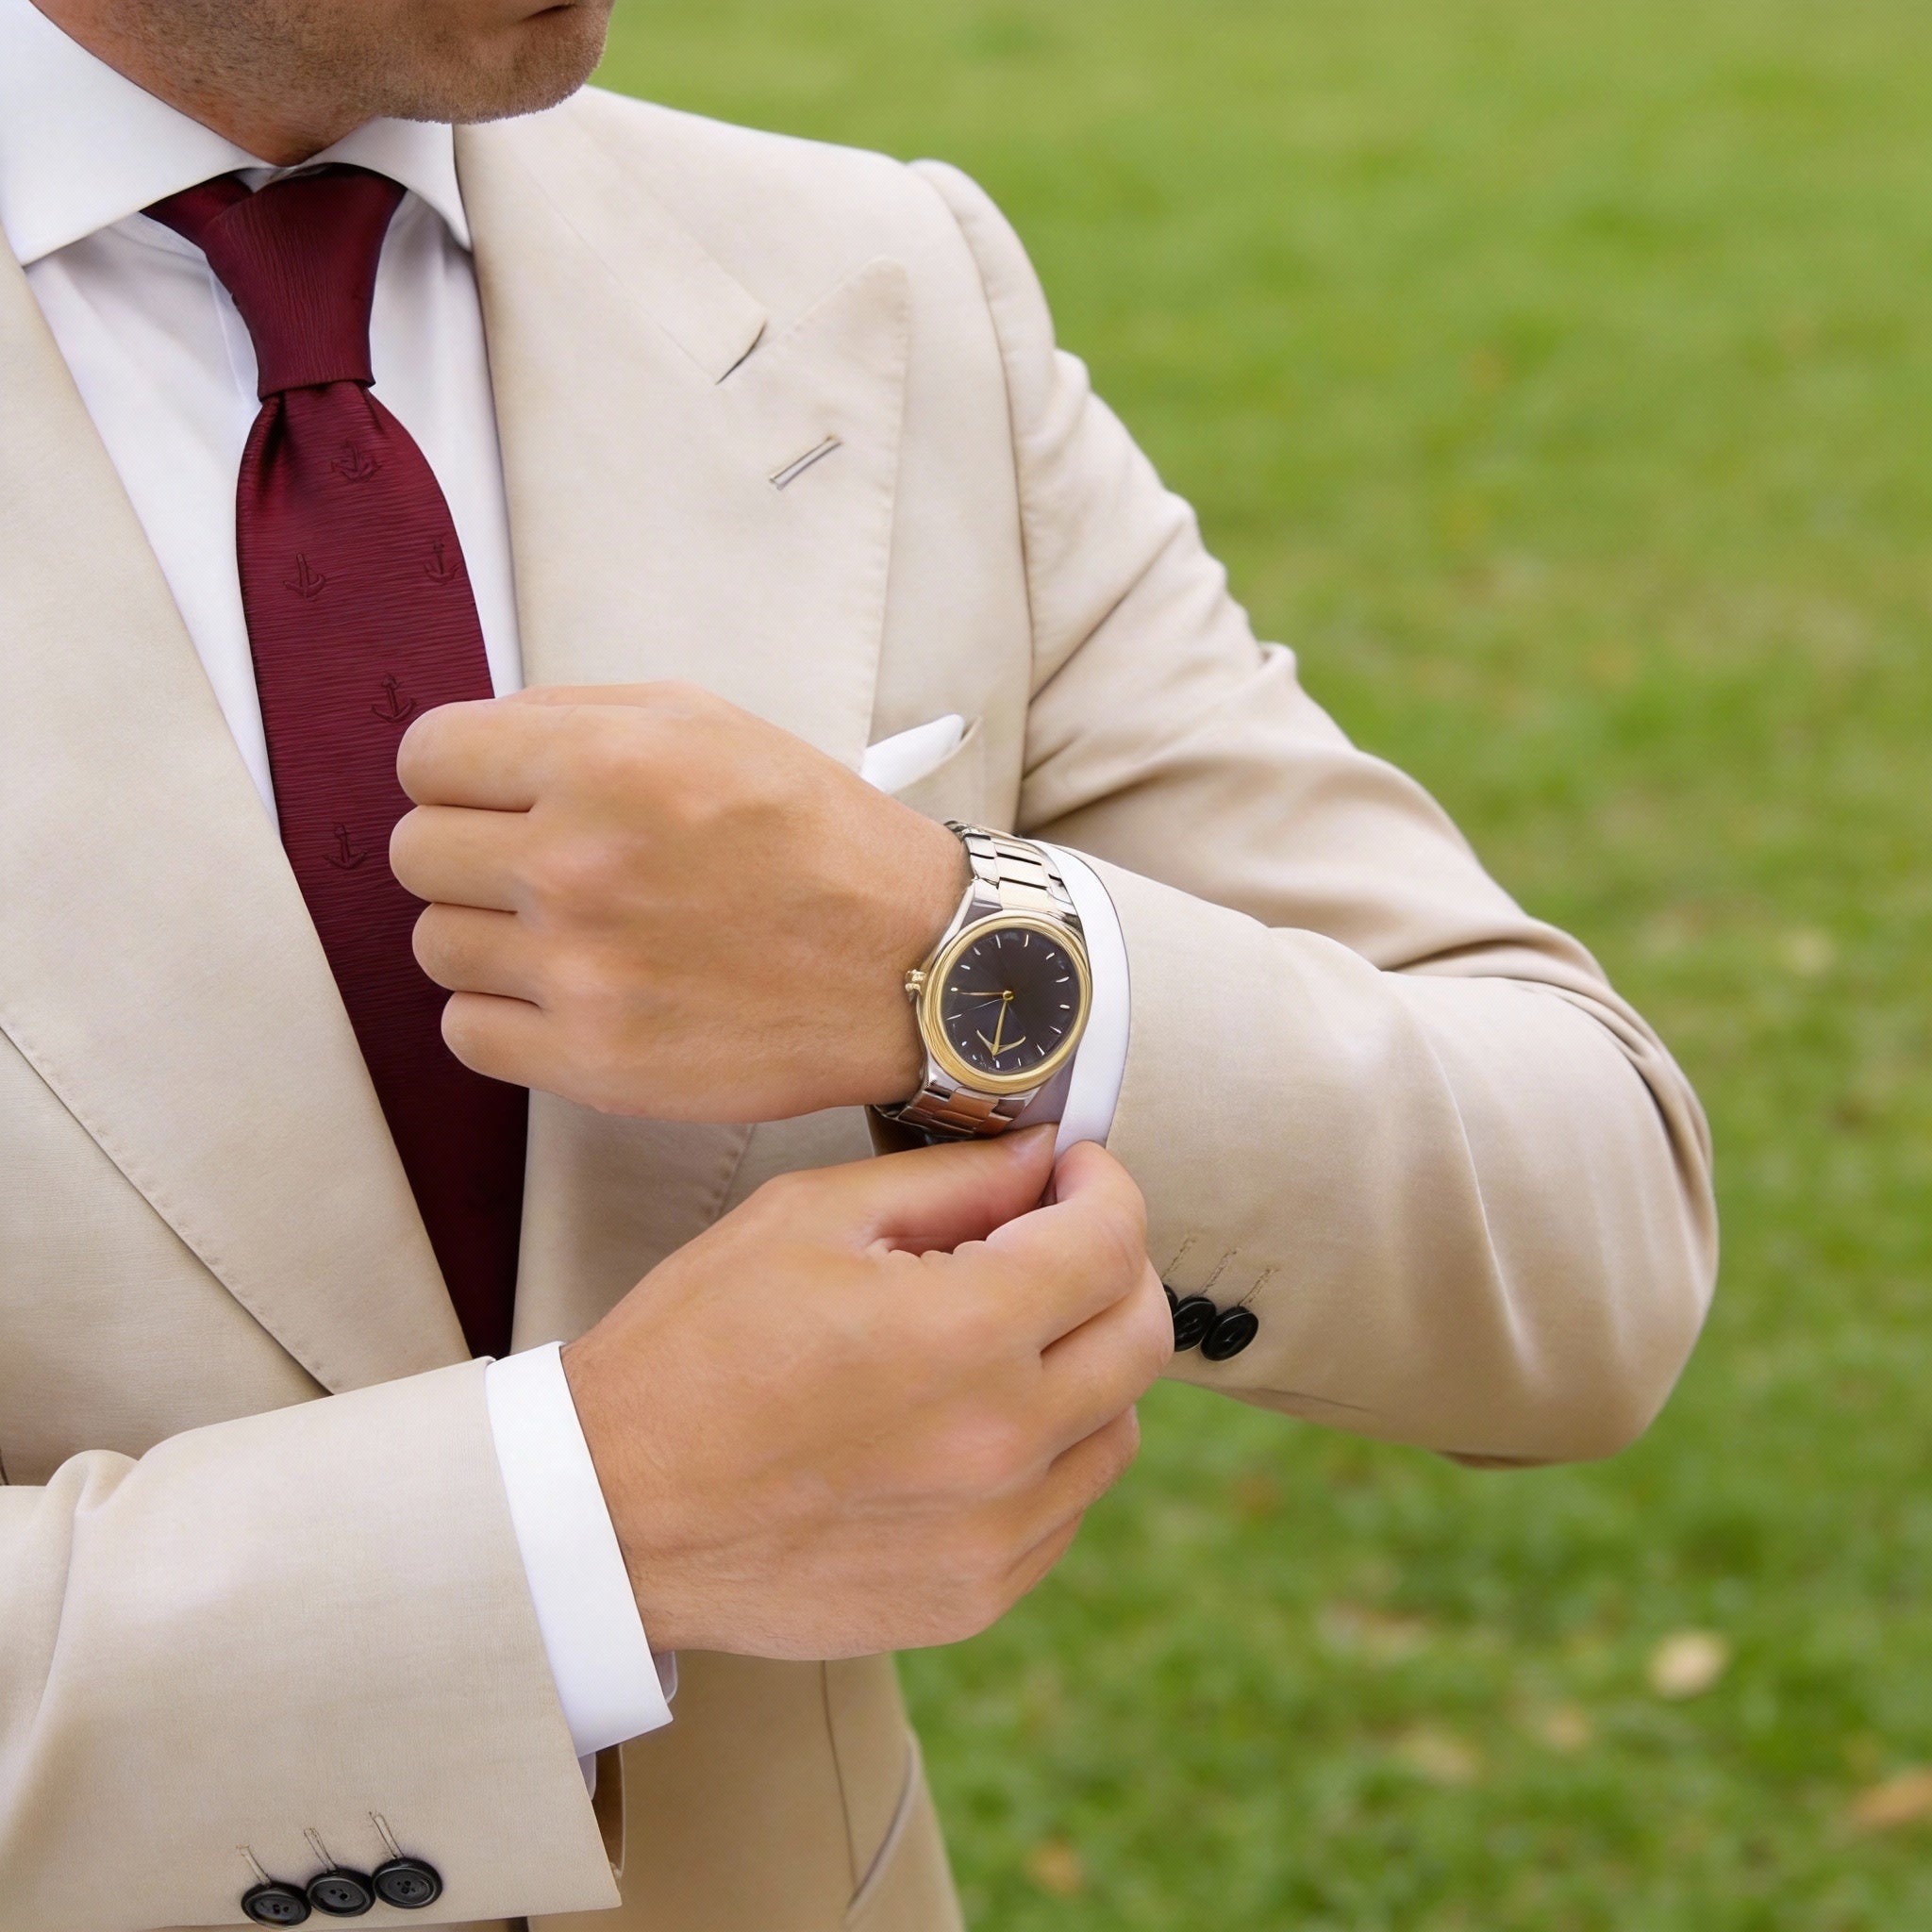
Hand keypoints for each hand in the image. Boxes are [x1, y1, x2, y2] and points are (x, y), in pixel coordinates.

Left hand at [389, 683, 965, 1120]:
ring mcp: (580, 973)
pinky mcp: (593, 1062)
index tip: (493, 795)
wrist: (914, 966)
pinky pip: (466, 1033)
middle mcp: (576, 866)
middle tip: (541, 869)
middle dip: (468, 852)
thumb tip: (474, 743)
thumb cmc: (818, 839)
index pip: (425, 757)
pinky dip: (505, 1015)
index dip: (458, 773)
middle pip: (415, 853)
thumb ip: (579, 717)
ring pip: (434, 946)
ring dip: (488, 937)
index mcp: (604, 765)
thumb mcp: (712, 724)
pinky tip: (574, 994)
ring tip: (573, 935)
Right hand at [562, 1129, 1172, 1658]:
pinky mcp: (972, 1599)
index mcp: (965, 1335)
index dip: (1107, 1186)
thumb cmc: (693, 1347)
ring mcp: (994, 1537)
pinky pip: (1065, 1507)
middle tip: (1057, 1240)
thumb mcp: (808, 1220)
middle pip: (1144, 1336)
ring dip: (1087, 1364)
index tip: (1075, 1173)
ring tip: (1005, 1336)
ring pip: (1118, 1428)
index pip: (1112, 1244)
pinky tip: (970, 1422)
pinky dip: (1048, 1452)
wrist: (609, 1512)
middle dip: (1116, 1266)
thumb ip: (950, 1182)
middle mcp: (1002, 1446)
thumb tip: (1044, 1159)